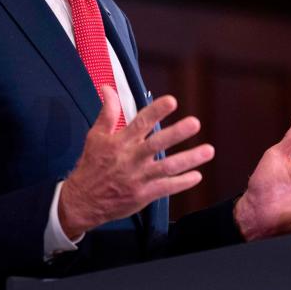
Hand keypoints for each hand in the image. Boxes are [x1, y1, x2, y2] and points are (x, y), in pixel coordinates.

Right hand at [59, 86, 212, 237]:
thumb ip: (108, 112)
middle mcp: (131, 158)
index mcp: (120, 142)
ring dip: (189, 159)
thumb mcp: (96, 136)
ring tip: (208, 151)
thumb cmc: (91, 166)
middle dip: (177, 133)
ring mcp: (138, 178)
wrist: (82, 201)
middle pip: (157, 144)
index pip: (140, 123)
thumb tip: (108, 88)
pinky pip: (166, 188)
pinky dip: (182, 182)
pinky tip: (197, 176)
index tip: (171, 101)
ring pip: (167, 167)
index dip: (156, 111)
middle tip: (195, 123)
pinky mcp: (143, 195)